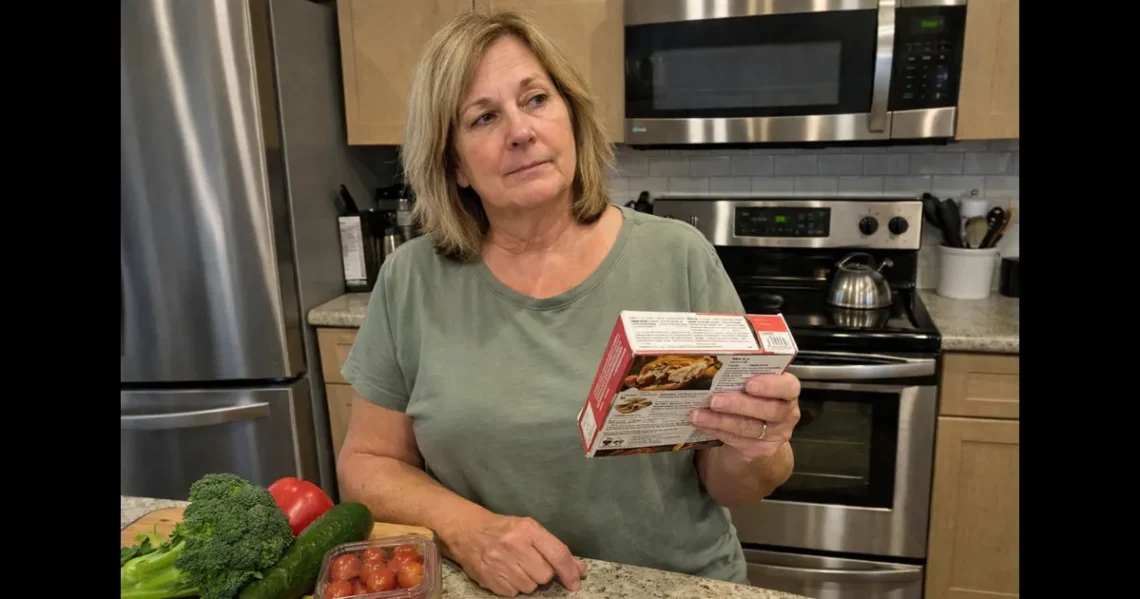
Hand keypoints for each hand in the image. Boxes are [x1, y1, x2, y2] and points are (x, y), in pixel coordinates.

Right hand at [446, 511, 586, 596]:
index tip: (575, 582)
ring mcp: (500, 563)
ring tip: (516, 566)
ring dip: (528, 581)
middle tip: (530, 563)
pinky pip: (513, 593)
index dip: (569, 572)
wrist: (467, 531)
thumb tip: (579, 568)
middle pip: (545, 575)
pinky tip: (505, 572)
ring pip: (530, 587)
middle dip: (542, 573)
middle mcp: (514, 545)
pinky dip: (513, 587)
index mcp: (527, 529)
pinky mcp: (489, 578)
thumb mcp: (529, 530)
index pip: (557, 554)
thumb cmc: (503, 530)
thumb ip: (555, 549)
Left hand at [690, 372, 800, 460]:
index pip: (788, 387)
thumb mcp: (757, 382)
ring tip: (699, 414)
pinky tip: (703, 425)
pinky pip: (738, 441)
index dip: (770, 385)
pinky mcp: (760, 449)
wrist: (758, 429)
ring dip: (721, 421)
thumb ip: (746, 373)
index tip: (749, 383)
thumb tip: (716, 361)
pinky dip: (718, 431)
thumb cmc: (755, 396)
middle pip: (768, 410)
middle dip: (739, 404)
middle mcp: (786, 413)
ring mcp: (775, 434)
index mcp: (788, 390)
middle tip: (715, 400)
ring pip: (749, 428)